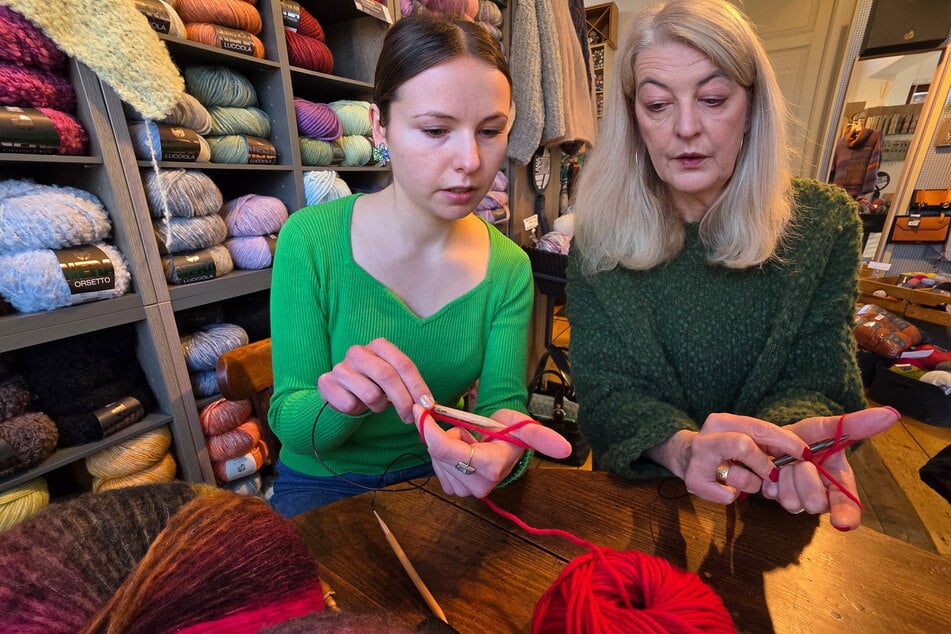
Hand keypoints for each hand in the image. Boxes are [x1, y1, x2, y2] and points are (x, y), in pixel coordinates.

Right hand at [317, 338, 430, 423]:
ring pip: (370, 393)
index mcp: (379, 346)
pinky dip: (357, 410)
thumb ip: (408, 387)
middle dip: (402, 400)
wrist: (340, 393)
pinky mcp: (327, 383)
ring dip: (377, 406)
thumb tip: (427, 405)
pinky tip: (355, 403)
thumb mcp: (392, 381)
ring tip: (375, 405)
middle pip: (388, 376)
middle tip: (409, 418)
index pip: (404, 364)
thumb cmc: (372, 385)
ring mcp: (341, 366)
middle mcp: (358, 351)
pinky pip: (350, 404)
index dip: (417, 386)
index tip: (427, 405)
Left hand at [413, 406, 571, 497]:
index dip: (431, 431)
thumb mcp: (523, 426)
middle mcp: (479, 485)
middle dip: (444, 435)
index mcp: (492, 467)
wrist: (505, 446)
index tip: (422, 410)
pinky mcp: (455, 489)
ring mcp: (465, 490)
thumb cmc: (511, 431)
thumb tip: (567, 450)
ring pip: (436, 461)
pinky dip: (442, 456)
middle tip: (464, 429)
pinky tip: (460, 451)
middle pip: (439, 454)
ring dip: (444, 445)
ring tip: (466, 440)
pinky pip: (437, 469)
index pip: (449, 451)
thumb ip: (542, 437)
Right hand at [678, 413, 810, 503]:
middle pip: (744, 446)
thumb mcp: (741, 436)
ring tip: (745, 481)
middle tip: (772, 474)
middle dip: (764, 463)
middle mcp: (707, 438)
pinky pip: (728, 496)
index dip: (785, 441)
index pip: (758, 427)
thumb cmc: (722, 447)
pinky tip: (726, 487)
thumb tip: (799, 452)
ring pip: (739, 477)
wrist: (682, 456)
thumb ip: (766, 442)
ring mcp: (698, 461)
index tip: (805, 452)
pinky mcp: (695, 482)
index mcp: (721, 422)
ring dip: (751, 485)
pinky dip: (734, 496)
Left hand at [759, 406, 898, 529]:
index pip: (849, 508)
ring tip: (789, 463)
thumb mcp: (830, 427)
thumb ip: (858, 424)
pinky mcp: (776, 498)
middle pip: (815, 502)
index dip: (847, 516)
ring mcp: (798, 500)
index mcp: (840, 484)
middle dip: (806, 476)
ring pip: (791, 501)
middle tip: (803, 460)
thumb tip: (892, 413)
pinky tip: (774, 470)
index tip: (842, 522)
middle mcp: (821, 498)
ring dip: (787, 476)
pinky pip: (772, 495)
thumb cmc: (809, 437)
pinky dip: (771, 478)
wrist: (778, 435)